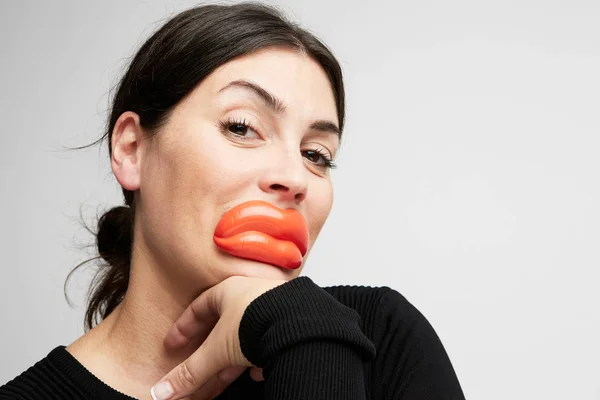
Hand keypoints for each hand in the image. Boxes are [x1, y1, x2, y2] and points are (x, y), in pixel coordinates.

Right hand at [150, 276, 286, 399]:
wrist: (299, 324)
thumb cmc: (258, 320)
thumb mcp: (216, 350)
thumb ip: (189, 372)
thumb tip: (162, 391)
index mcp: (229, 291)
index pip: (199, 307)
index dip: (184, 328)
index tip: (173, 345)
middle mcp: (251, 296)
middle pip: (222, 330)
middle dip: (207, 358)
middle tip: (193, 378)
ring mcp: (272, 308)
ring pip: (245, 340)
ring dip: (230, 364)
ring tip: (220, 384)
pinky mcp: (289, 324)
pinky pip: (268, 343)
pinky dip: (259, 360)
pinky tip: (257, 373)